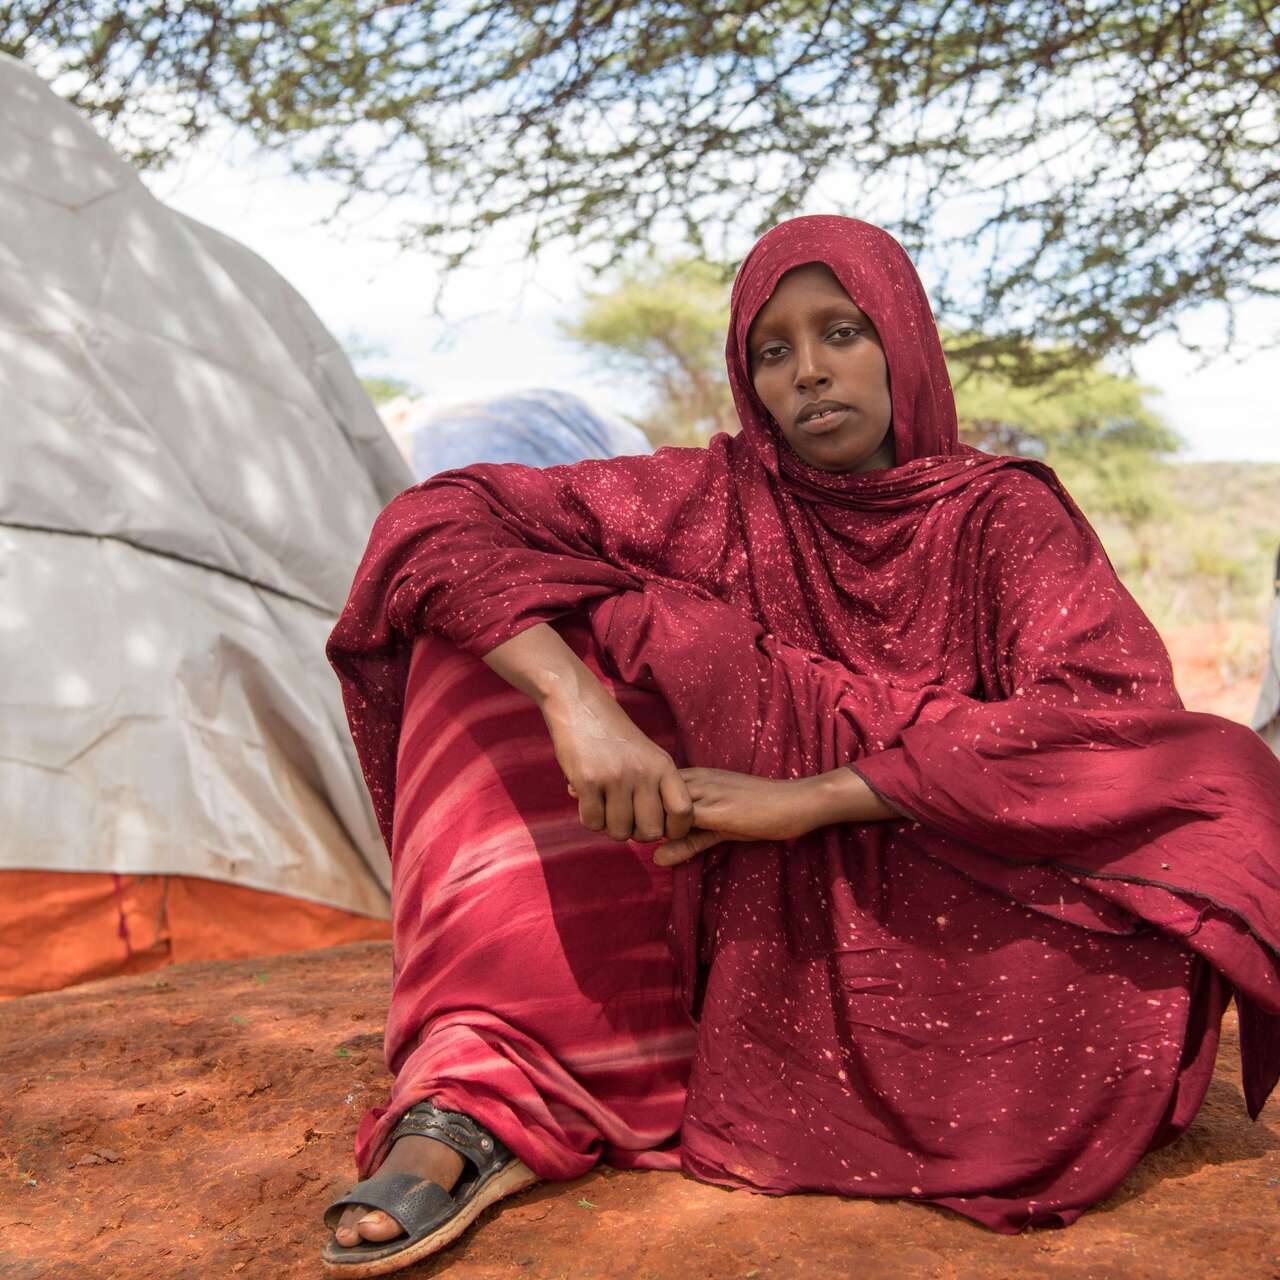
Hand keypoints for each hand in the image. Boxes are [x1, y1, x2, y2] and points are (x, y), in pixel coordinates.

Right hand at [541, 687, 693, 842]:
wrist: (579, 705)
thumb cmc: (614, 735)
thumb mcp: (648, 754)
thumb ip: (659, 787)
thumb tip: (661, 829)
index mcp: (663, 766)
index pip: (683, 812)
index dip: (674, 829)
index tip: (660, 826)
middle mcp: (643, 773)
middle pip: (649, 832)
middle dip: (636, 832)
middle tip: (624, 815)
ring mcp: (615, 778)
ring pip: (619, 832)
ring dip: (609, 825)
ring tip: (604, 803)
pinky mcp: (587, 781)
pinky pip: (592, 823)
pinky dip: (589, 817)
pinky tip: (587, 798)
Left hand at [653, 769, 819, 865]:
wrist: (796, 802)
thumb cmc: (761, 813)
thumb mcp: (719, 829)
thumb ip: (688, 843)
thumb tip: (656, 859)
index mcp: (694, 776)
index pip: (650, 787)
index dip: (641, 809)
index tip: (640, 829)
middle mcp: (696, 779)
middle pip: (648, 793)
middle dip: (640, 816)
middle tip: (640, 838)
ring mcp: (706, 791)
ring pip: (661, 803)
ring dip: (651, 825)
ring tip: (650, 843)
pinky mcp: (717, 809)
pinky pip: (682, 818)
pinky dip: (669, 832)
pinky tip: (667, 847)